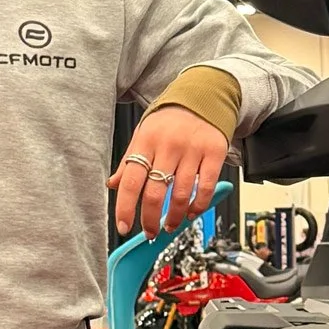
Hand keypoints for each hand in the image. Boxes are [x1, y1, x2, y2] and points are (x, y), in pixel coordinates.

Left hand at [110, 104, 227, 239]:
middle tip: (149, 232)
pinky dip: (198, 206)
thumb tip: (113, 185)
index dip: (125, 208)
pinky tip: (192, 212)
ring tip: (170, 225)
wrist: (203, 96)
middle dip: (150, 219)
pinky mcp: (214, 153)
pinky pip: (205, 187)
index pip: (131, 181)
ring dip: (175, 217)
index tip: (123, 226)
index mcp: (146, 141)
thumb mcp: (144, 134)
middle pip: (155, 192)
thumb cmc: (171, 118)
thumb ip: (129, 161)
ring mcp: (193, 150)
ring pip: (181, 194)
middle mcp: (168, 145)